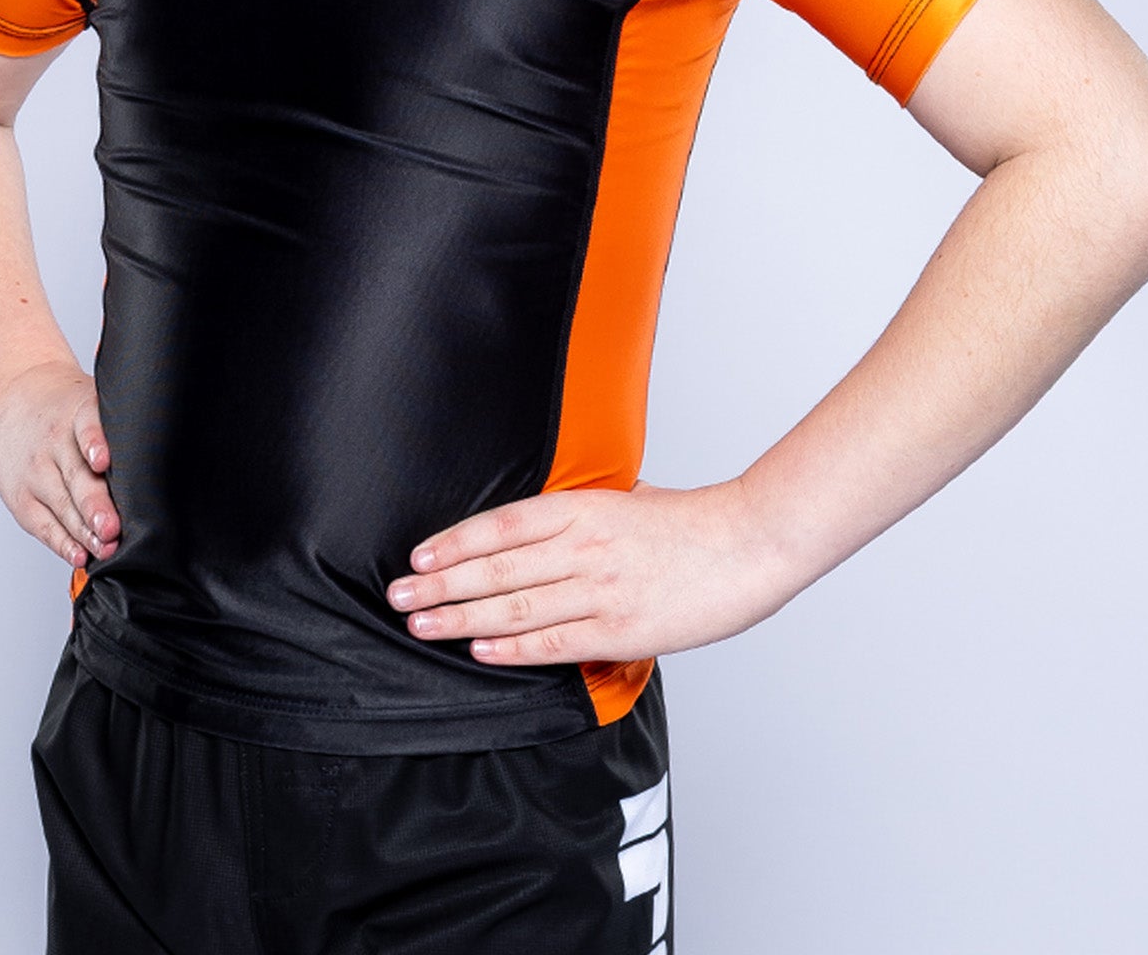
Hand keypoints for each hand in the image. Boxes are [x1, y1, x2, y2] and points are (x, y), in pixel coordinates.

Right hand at [0, 361, 119, 570]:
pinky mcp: (22, 498)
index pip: (87, 425)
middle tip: (112, 527)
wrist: (13, 401)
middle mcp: (55, 443)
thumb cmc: (65, 409)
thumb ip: (120, 426)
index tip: (103, 461)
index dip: (95, 443)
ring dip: (84, 530)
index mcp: (78, 412)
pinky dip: (63, 542)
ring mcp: (36, 472)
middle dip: (95, 505)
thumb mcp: (91, 400)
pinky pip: (44, 525)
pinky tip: (79, 554)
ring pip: (62, 505)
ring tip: (105, 546)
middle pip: (76, 476)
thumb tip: (165, 455)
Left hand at [386, 480, 768, 665]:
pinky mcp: (621, 629)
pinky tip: (481, 649)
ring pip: (517, 605)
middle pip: (497, 566)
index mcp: (584, 508)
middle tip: (399, 595)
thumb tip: (538, 524)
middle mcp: (585, 546)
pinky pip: (556, 641)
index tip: (418, 556)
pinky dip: (514, 647)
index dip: (455, 541)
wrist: (748, 544)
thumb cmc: (691, 522)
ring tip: (422, 624)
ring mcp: (602, 589)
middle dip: (441, 583)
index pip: (502, 525)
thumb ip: (580, 512)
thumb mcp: (627, 498)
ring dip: (462, 617)